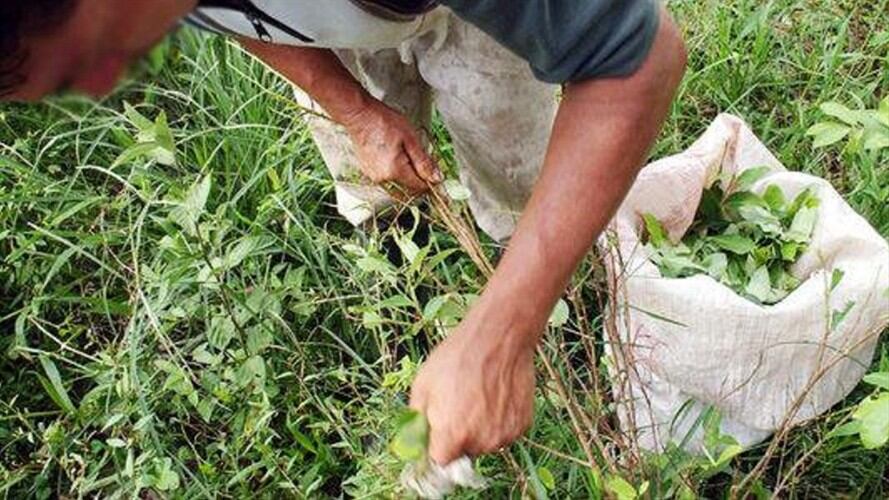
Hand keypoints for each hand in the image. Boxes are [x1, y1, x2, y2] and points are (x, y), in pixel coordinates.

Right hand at [343, 99, 442, 195]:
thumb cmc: (383, 122)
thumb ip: (424, 162)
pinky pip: (387, 176)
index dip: (430, 180)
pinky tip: (393, 152)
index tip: (434, 169)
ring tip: (404, 150)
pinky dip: (394, 168)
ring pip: (398, 182)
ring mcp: (373, 176)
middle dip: (417, 175)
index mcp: (394, 171)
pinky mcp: (368, 171)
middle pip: (408, 186)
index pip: (418, 186)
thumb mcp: (411, 139)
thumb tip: (436, 178)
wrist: (359, 115)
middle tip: (419, 155)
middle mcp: (382, 179)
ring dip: (406, 172)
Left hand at [409, 306, 536, 463]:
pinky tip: (495, 396)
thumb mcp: (423, 385)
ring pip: (484, 443)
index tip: (437, 432)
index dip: (436, 446)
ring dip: (479, 429)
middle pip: (463, 453)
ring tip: (478, 395)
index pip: (440, 462)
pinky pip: (503, 432)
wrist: (498, 338)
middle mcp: (481, 442)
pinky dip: (498, 420)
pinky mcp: (522, 425)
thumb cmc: (457, 358)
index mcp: (452, 435)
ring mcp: (505, 435)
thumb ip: (416, 422)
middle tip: (458, 404)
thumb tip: (414, 444)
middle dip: (457, 436)